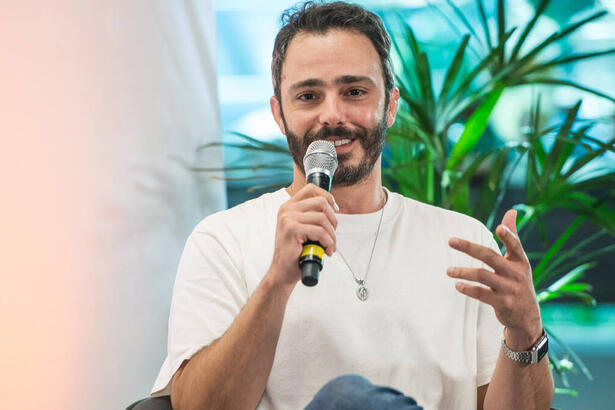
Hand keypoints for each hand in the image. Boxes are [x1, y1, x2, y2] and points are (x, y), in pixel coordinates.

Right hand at [268, 184, 337, 286]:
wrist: (283, 271)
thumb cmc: (294, 252)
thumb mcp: (302, 228)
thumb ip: (311, 216)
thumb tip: (333, 207)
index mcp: (288, 206)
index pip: (311, 189)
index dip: (328, 196)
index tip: (335, 209)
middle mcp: (286, 209)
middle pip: (321, 202)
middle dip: (333, 219)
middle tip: (332, 233)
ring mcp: (288, 218)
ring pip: (322, 218)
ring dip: (331, 235)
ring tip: (330, 245)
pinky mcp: (292, 229)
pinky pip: (320, 231)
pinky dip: (328, 242)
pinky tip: (327, 250)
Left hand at [447, 209, 542, 349]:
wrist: (527, 316)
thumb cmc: (519, 281)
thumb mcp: (519, 261)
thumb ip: (512, 236)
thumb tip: (511, 211)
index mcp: (520, 261)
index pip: (515, 246)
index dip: (509, 236)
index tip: (499, 228)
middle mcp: (516, 273)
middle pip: (490, 257)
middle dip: (469, 247)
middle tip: (450, 241)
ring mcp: (509, 289)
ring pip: (483, 276)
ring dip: (463, 272)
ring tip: (448, 271)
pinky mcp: (502, 303)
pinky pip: (482, 294)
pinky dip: (469, 289)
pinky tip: (457, 285)